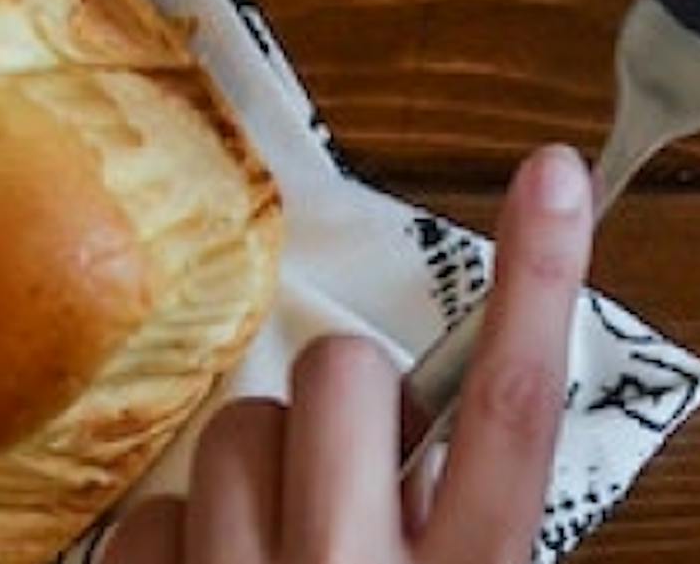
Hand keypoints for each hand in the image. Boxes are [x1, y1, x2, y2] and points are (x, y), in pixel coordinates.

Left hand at [104, 145, 595, 563]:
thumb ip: (465, 515)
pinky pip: (147, 514)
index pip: (516, 403)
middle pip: (345, 372)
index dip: (538, 280)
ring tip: (277, 549)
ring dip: (256, 474)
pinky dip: (177, 543)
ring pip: (237, 427)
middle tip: (350, 475)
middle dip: (343, 399)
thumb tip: (425, 426)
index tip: (553, 173)